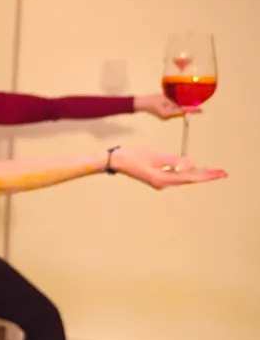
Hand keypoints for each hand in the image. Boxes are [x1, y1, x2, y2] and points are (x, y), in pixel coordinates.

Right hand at [110, 148, 226, 188]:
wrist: (115, 160)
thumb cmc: (132, 156)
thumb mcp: (154, 157)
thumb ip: (172, 161)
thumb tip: (190, 165)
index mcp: (162, 179)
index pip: (190, 177)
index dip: (206, 175)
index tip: (219, 174)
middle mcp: (163, 183)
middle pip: (189, 179)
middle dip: (206, 175)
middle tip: (223, 172)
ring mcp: (160, 181)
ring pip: (183, 177)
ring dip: (197, 173)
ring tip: (212, 171)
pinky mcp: (157, 177)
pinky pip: (176, 175)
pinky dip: (186, 172)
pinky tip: (193, 169)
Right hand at [133, 93, 198, 118]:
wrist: (141, 104)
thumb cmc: (151, 100)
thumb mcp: (164, 98)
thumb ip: (173, 102)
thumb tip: (180, 104)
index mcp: (168, 113)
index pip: (182, 111)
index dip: (191, 109)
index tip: (200, 109)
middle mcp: (168, 117)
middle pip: (180, 112)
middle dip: (188, 109)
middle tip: (198, 108)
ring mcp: (166, 117)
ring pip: (176, 112)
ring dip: (182, 108)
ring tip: (190, 105)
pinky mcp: (164, 115)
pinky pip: (173, 111)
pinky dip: (177, 108)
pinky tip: (179, 104)